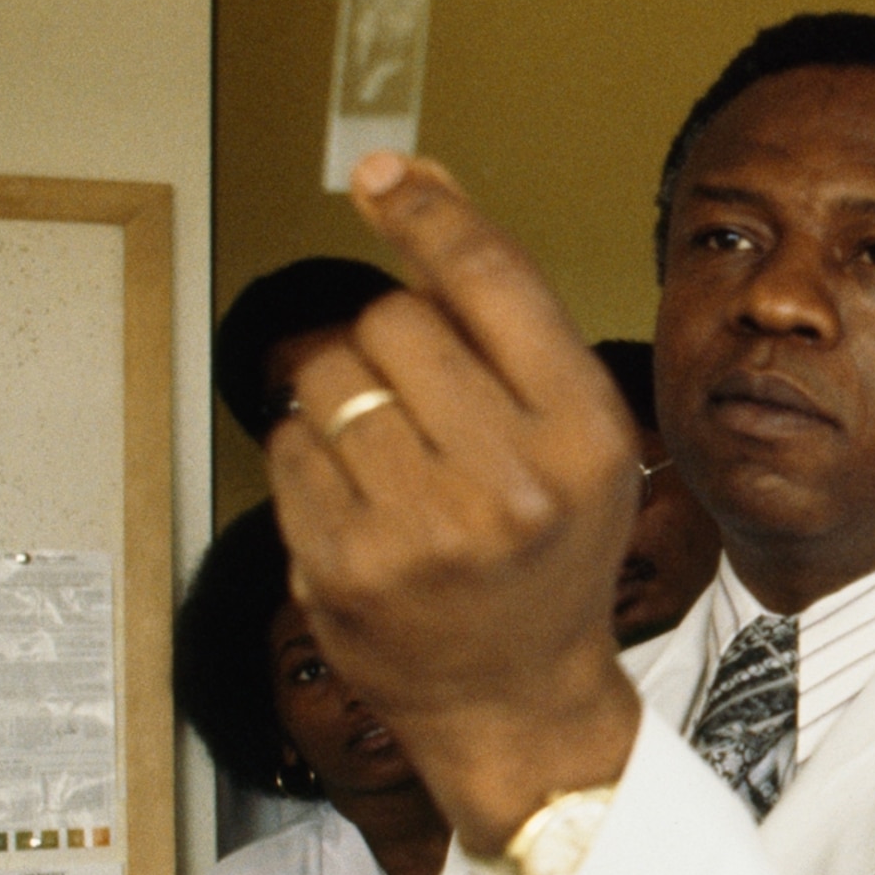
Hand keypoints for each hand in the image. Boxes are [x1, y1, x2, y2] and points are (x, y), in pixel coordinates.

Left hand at [268, 152, 643, 852]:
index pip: (489, 279)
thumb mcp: (570, 433)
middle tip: (422, 403)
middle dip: (391, 340)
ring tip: (388, 452)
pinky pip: (290, 448)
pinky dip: (313, 460)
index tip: (383, 174)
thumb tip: (418, 178)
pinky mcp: (344, 565)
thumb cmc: (550, 558)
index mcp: (584, 434)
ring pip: (329, 374)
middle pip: (394, 318)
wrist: (517, 699)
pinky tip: (362, 503)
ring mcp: (422, 529)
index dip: (426, 210)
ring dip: (342, 393)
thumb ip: (502, 312)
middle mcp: (511, 482)